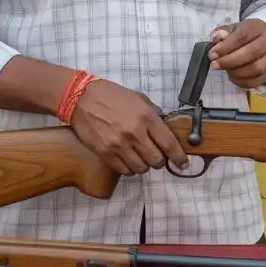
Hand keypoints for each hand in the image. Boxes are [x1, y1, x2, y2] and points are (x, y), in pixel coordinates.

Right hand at [71, 79, 187, 176]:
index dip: (178, 157)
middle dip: (160, 161)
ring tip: (141, 157)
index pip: (169, 143)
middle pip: (156, 160)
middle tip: (157, 156)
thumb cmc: (113, 96)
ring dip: (145, 165)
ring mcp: (119, 145)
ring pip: (141, 168)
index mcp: (147, 117)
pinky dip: (130, 169)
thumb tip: (165, 127)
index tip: (183, 164)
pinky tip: (129, 160)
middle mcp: (135, 133)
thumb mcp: (139, 99)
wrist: (82, 99)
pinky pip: (124, 170)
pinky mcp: (106, 154)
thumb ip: (154, 113)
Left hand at [209, 19, 265, 88]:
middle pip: (250, 53)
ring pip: (255, 69)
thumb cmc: (248, 35)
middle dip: (229, 61)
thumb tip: (215, 38)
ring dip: (236, 72)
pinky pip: (256, 81)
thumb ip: (223, 32)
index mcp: (257, 28)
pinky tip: (232, 76)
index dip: (226, 47)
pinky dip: (241, 81)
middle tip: (215, 64)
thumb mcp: (236, 28)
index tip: (212, 54)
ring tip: (225, 69)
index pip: (242, 37)